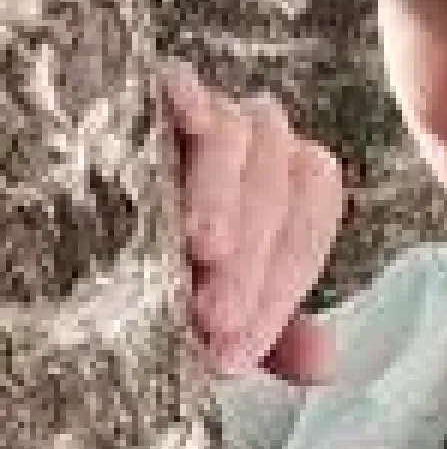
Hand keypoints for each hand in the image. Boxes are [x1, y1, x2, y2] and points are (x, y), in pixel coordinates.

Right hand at [160, 59, 344, 383]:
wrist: (121, 204)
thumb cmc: (183, 262)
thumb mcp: (226, 300)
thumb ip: (273, 328)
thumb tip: (324, 364)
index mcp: (298, 182)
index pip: (311, 225)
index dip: (280, 289)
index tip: (237, 349)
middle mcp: (268, 140)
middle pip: (281, 185)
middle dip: (253, 257)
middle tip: (217, 315)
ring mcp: (219, 109)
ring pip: (238, 137)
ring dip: (223, 193)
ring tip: (203, 248)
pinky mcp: (166, 88)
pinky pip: (183, 84)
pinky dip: (188, 97)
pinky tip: (185, 117)